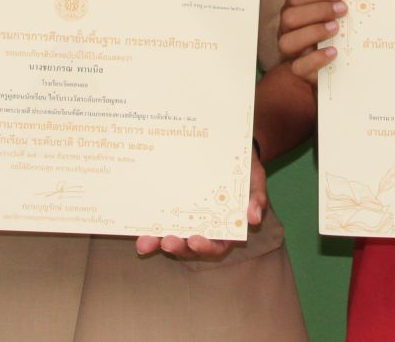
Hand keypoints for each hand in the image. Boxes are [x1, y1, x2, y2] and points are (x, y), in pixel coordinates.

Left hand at [134, 141, 268, 259]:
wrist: (227, 146)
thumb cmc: (243, 165)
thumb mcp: (254, 177)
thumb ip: (256, 196)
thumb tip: (255, 218)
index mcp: (226, 227)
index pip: (217, 245)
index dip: (206, 247)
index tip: (194, 240)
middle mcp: (205, 228)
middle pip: (190, 246)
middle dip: (178, 247)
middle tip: (166, 241)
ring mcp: (187, 220)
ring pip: (172, 237)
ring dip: (157, 243)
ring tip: (144, 243)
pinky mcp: (173, 209)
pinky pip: (161, 221)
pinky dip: (150, 227)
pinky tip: (138, 228)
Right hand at [277, 0, 345, 83]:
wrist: (324, 66)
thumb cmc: (328, 34)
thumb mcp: (329, 17)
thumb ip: (334, 6)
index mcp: (292, 12)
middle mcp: (286, 30)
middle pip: (290, 17)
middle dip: (318, 10)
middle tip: (343, 9)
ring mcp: (290, 51)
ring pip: (288, 41)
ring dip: (314, 32)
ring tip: (336, 28)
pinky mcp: (298, 71)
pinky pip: (298, 66)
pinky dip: (316, 58)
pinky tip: (333, 51)